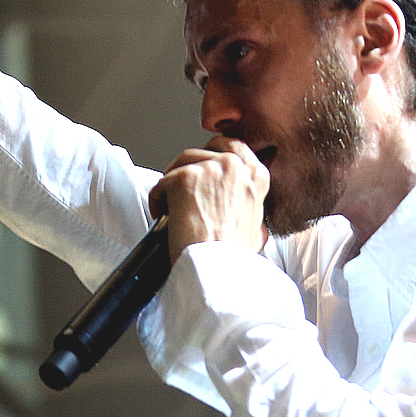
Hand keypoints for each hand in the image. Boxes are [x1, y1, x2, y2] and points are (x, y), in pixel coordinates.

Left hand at [148, 137, 269, 264]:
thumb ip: (250, 209)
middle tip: (184, 191)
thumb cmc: (234, 257)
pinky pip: (161, 184)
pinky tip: (165, 219)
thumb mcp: (257, 229)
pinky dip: (158, 201)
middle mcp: (235, 167)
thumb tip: (242, 210)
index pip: (232, 145)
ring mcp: (209, 170)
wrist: (218, 271)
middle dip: (190, 167)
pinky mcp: (184, 179)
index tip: (204, 167)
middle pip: (202, 151)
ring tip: (174, 211)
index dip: (213, 155)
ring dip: (172, 185)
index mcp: (256, 176)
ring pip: (180, 164)